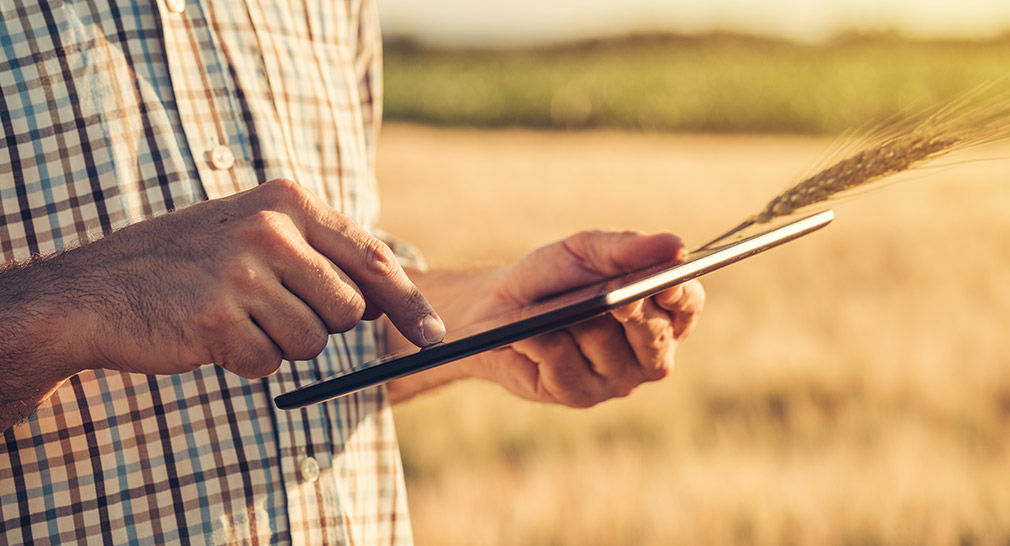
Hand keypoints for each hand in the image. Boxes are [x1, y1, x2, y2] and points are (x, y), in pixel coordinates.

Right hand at [51, 179, 443, 378]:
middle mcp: (270, 230)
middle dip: (320, 324)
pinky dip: (246, 363)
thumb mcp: (255, 234)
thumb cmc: (187, 265)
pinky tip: (210, 336)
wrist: (95, 290)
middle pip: (349, 310)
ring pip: (312, 343)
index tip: (435, 334)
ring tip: (233, 316)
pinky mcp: (216, 318)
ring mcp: (242, 273)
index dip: (409, 302)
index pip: (372, 259)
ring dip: (279, 343)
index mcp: (286, 201)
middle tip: (269, 308)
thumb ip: (321, 254)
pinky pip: (269, 365)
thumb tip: (393, 299)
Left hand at [470, 231, 703, 406]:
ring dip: (572, 318)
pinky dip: (540, 339)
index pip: (688, 305)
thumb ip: (628, 249)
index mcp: (663, 314)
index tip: (666, 283)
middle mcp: (648, 353)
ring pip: (603, 343)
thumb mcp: (587, 251)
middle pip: (653, 333)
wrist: (496, 308)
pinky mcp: (580, 396)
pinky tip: (528, 333)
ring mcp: (616, 379)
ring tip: (551, 309)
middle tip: (613, 300)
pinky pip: (564, 360)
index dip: (680, 295)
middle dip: (629, 310)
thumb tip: (677, 247)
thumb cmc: (553, 278)